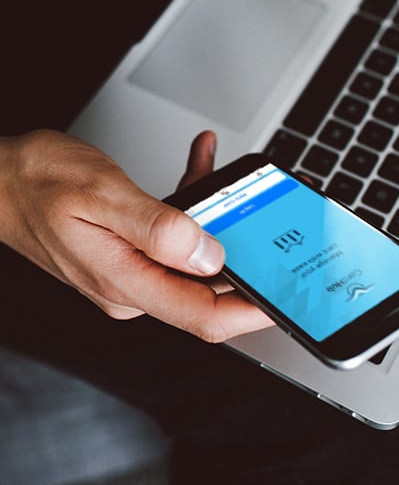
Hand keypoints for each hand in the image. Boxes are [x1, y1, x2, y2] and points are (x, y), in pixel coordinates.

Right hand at [0, 129, 271, 341]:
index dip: (251, 313)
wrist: (0, 181)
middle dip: (247, 260)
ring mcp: (135, 271)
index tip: (285, 299)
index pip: (203, 316)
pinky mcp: (136, 253)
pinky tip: (199, 168)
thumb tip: (209, 255)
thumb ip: (158, 228)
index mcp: (126, 282)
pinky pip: (178, 236)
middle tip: (272, 224)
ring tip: (230, 178)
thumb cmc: (36, 183)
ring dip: (220, 221)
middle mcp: (134, 285)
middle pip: (209, 288)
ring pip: (197, 258)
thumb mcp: (100, 194)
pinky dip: (194, 205)